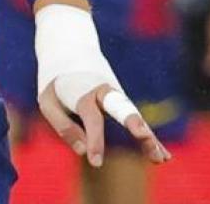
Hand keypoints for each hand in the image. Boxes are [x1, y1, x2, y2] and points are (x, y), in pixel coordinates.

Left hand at [32, 0, 170, 166]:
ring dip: (149, 137)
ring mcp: (116, 95)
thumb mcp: (47, 101)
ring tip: (162, 159)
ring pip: (135, 116)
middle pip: (121, 109)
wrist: (69, 48)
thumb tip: (83, 151)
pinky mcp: (121, 101)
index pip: (92, 119)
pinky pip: (136, 120)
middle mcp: (103, 92)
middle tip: (145, 138)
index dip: (94, 140)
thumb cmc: (55, 80)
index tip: (95, 161)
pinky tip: (162, 155)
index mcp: (82, 91)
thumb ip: (63, 127)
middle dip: (134, 123)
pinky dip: (149, 137)